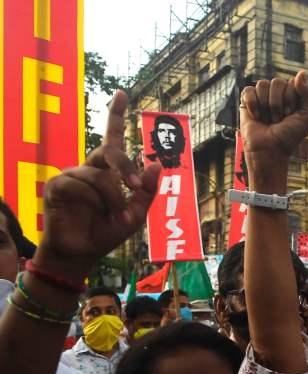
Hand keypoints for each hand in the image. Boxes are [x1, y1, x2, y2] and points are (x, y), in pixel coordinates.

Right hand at [36, 91, 160, 278]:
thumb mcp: (136, 213)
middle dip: (125, 166)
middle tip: (134, 187)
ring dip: (112, 197)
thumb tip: (156, 163)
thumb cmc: (107, 231)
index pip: (112, 138)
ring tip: (112, 215)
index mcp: (108, 172)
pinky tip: (91, 212)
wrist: (83, 252)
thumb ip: (147, 190)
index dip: (116, 115)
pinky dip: (94, 200)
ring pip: (99, 174)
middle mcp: (89, 168)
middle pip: (109, 150)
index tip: (122, 94)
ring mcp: (71, 174)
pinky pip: (80, 184)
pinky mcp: (57, 185)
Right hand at [240, 71, 307, 190]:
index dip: (291, 99)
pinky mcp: (247, 101)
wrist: (269, 151)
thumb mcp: (307, 118)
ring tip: (267, 120)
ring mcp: (262, 96)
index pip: (292, 82)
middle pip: (277, 82)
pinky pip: (248, 90)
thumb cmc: (289, 137)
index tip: (290, 115)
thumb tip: (302, 71)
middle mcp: (278, 94)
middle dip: (278, 104)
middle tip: (278, 120)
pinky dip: (253, 104)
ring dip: (266, 106)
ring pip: (262, 84)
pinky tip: (256, 117)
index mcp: (293, 95)